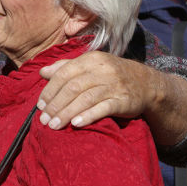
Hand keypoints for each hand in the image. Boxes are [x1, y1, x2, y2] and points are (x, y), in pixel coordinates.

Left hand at [37, 51, 154, 129]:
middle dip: (55, 105)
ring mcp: (114, 85)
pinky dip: (88, 116)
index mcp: (90, 59)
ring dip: (67, 113)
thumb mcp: (90, 65)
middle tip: (43, 119)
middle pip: (72, 87)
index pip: (64, 74)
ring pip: (85, 99)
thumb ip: (65, 67)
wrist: (146, 83)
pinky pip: (103, 108)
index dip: (50, 90)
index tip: (40, 105)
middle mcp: (102, 70)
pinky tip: (76, 124)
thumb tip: (42, 72)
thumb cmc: (110, 74)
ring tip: (54, 125)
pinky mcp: (123, 101)